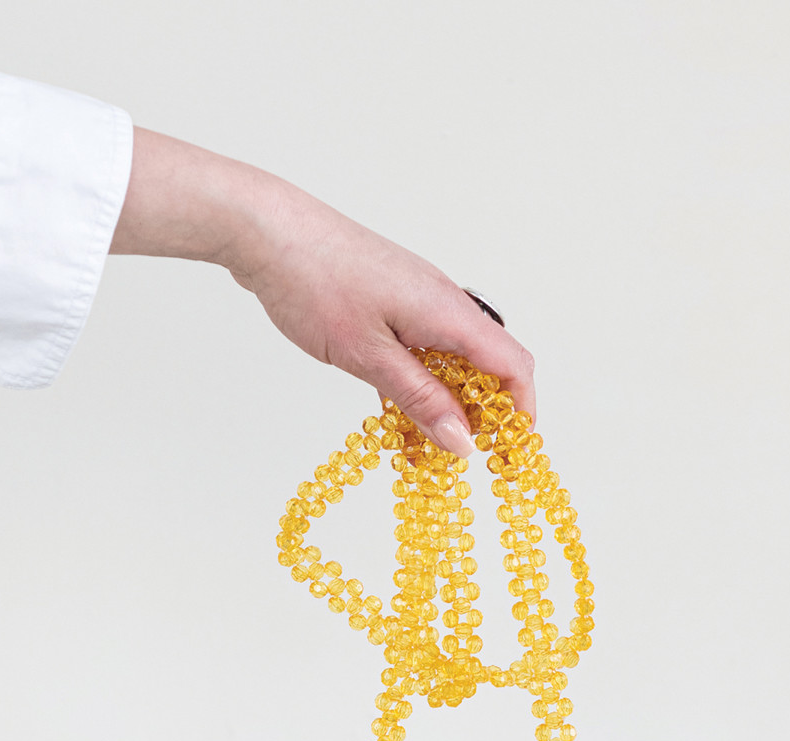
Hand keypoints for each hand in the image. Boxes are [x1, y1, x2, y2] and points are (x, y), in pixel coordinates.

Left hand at [109, 129, 534, 456]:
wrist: (268, 232)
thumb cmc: (314, 282)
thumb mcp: (369, 356)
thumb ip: (420, 399)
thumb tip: (463, 441)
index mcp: (448, 311)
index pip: (513, 366)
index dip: (521, 413)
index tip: (510, 454)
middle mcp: (443, 303)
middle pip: (489, 367)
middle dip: (482, 417)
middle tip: (455, 459)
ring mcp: (419, 302)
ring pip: (453, 363)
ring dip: (444, 406)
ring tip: (420, 448)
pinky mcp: (393, 304)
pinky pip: (423, 352)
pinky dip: (418, 386)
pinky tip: (396, 415)